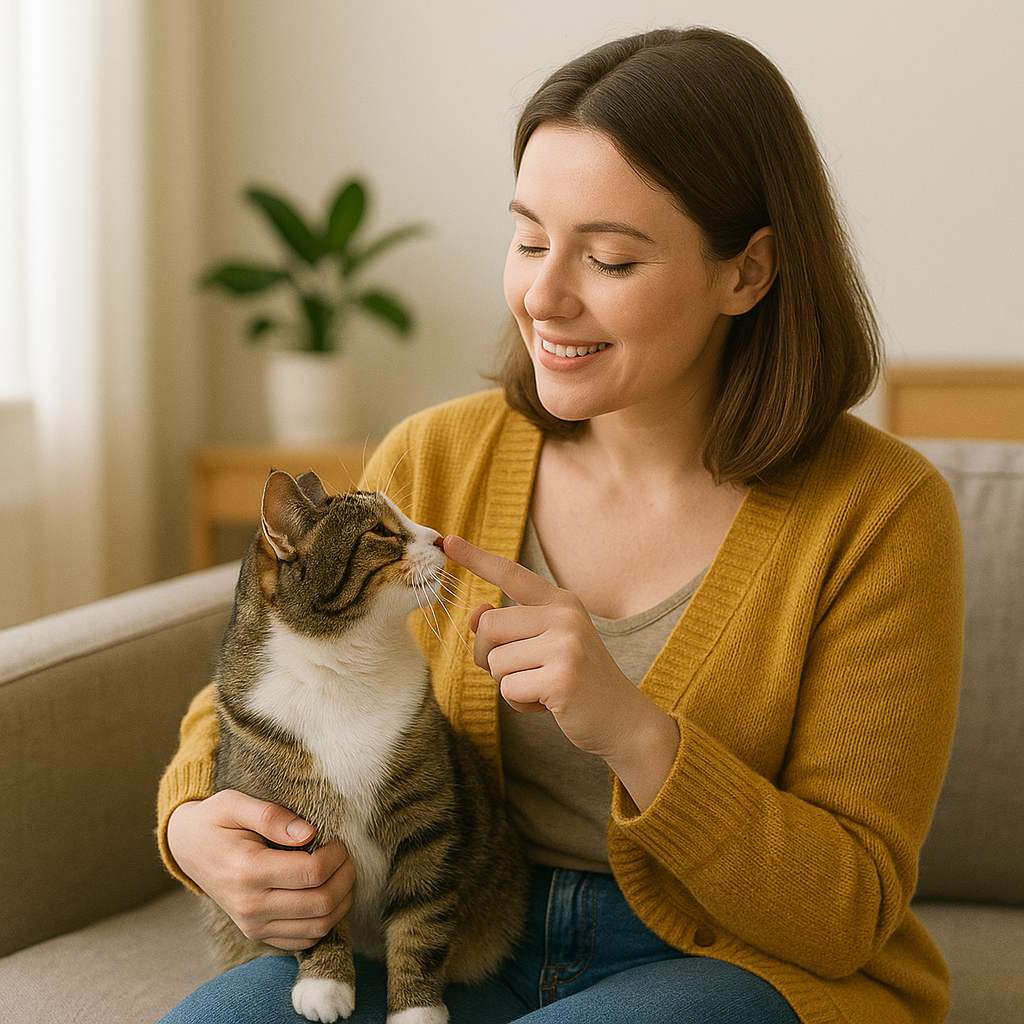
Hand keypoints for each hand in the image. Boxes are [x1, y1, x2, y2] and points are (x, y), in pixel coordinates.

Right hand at [167, 790, 354, 949]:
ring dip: (341, 902)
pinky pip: (303, 941)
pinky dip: (325, 922)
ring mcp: (253, 925)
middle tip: (346, 857)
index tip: (338, 841)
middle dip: (345, 878)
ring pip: (318, 927)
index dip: (336, 856)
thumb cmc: (215, 821)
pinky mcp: (257, 934)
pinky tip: (325, 895)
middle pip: (321, 904)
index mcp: (248, 870)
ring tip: (341, 874)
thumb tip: (309, 833)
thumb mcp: (235, 804)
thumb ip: (272, 816)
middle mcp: (250, 905)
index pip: (312, 873)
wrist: (187, 848)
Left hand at [442, 534, 679, 811]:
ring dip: (509, 683)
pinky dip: (520, 704)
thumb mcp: (545, 646)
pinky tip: (548, 703)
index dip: (477, 558)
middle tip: (519, 673)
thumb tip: (477, 612)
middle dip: (490, 656)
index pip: (512, 574)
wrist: (624, 720)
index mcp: (562, 602)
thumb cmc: (576, 681)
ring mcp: (566, 645)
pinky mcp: (563, 677)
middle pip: (490, 626)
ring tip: (542, 688)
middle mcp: (565, 616)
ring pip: (496, 662)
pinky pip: (509, 689)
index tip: (448, 541)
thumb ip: (511, 628)